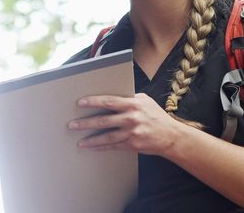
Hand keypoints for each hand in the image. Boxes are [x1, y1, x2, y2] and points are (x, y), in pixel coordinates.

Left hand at [67, 93, 192, 155]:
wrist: (171, 136)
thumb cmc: (156, 116)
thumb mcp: (145, 101)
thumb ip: (129, 98)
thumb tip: (110, 96)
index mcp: (133, 104)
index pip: (109, 101)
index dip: (93, 102)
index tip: (80, 103)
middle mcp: (131, 118)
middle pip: (103, 120)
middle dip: (85, 123)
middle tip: (72, 124)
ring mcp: (132, 132)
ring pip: (106, 136)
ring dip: (91, 139)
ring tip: (79, 140)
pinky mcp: (132, 144)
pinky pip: (113, 146)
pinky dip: (101, 147)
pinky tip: (91, 147)